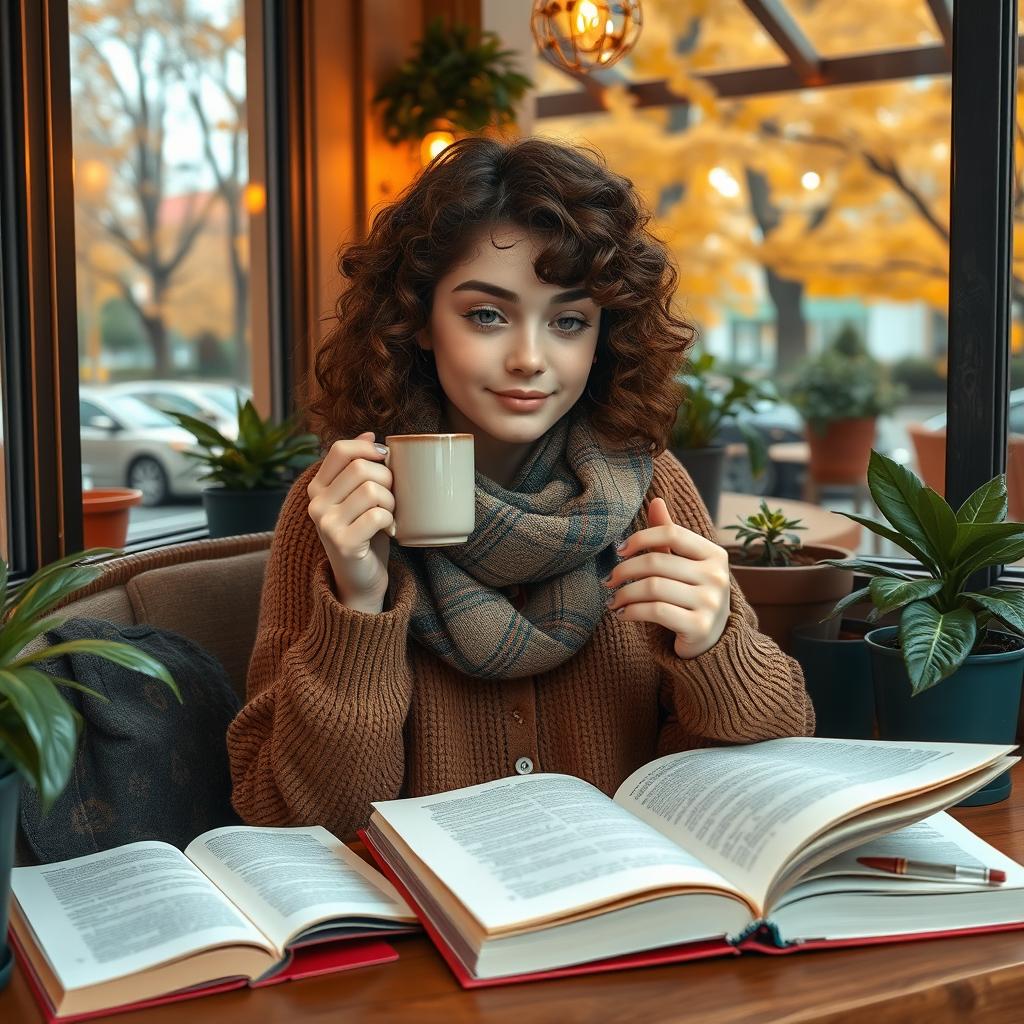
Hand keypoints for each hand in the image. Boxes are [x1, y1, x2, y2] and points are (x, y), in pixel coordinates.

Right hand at [307, 432, 394, 611]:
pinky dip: (391, 521)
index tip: (386, 459)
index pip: (340, 449)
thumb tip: (370, 433)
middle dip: (387, 479)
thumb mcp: (359, 497)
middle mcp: (316, 504)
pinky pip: (378, 515)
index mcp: (318, 487)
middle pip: (361, 468)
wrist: (360, 580)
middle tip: (392, 498)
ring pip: (372, 490)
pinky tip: (388, 531)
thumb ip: (359, 466)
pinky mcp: (342, 543)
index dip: (368, 448)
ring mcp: (326, 524)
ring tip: (390, 515)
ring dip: (391, 501)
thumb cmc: (365, 533)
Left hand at [603, 496, 730, 658]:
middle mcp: (718, 576)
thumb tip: (656, 501)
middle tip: (607, 581)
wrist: (710, 642)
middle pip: (656, 562)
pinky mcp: (699, 627)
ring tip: (613, 600)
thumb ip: (669, 535)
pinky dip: (632, 611)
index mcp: (715, 554)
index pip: (671, 533)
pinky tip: (622, 614)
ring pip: (653, 588)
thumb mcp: (684, 564)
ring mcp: (711, 602)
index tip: (619, 551)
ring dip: (624, 594)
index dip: (640, 538)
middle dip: (624, 571)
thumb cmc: (690, 595)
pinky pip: (655, 611)